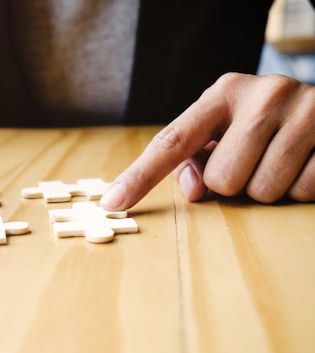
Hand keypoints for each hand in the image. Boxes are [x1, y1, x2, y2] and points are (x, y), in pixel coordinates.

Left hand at [100, 73, 314, 209]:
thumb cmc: (263, 122)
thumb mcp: (225, 127)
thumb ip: (195, 156)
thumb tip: (194, 192)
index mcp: (222, 94)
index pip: (171, 142)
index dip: (139, 177)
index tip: (112, 203)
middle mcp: (262, 95)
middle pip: (222, 181)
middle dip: (234, 183)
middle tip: (252, 160)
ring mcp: (304, 111)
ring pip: (262, 191)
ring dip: (267, 188)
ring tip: (279, 160)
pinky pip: (303, 192)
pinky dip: (300, 188)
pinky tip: (305, 161)